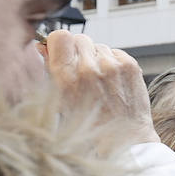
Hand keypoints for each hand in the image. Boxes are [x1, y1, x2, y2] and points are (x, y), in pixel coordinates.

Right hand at [43, 30, 154, 145]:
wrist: (124, 139)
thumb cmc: (89, 124)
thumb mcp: (60, 100)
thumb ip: (50, 69)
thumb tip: (44, 46)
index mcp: (66, 76)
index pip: (59, 36)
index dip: (59, 43)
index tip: (61, 52)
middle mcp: (89, 68)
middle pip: (80, 38)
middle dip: (78, 51)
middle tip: (82, 70)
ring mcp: (112, 66)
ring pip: (99, 46)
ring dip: (97, 57)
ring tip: (100, 80)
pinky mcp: (130, 67)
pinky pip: (116, 53)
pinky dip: (113, 62)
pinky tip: (113, 82)